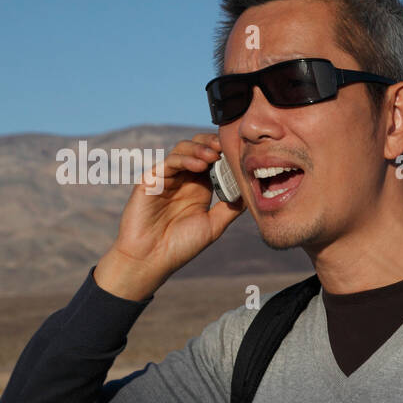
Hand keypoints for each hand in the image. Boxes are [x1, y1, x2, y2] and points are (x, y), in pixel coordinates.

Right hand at [95, 133, 244, 299]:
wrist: (151, 258)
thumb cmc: (181, 245)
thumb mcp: (213, 225)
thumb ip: (231, 208)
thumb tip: (252, 193)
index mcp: (199, 188)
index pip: (213, 161)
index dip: (225, 154)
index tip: (240, 153)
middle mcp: (183, 179)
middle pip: (198, 148)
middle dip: (212, 143)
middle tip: (226, 146)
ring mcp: (167, 178)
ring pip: (183, 150)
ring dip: (200, 149)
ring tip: (214, 155)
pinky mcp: (151, 180)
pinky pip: (169, 162)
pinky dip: (185, 159)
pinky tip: (199, 165)